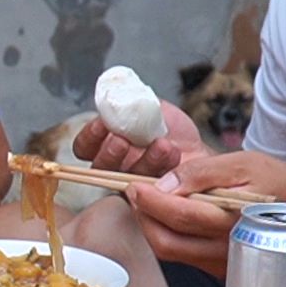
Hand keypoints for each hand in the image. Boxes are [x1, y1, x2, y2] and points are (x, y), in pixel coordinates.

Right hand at [73, 99, 208, 176]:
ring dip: (143, 160)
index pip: (85, 147)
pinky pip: (152, 188)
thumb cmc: (171, 130)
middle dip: (109, 153)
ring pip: (127, 179)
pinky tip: (174, 153)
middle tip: (122, 140)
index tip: (101, 124)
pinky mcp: (155, 195)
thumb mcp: (151, 107)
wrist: (200, 149)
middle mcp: (116, 166)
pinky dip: (164, 167)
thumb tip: (121, 91)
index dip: (89, 137)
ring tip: (162, 144)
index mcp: (108, 143)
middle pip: (100, 168)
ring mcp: (134, 183)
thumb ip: (133, 102)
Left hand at [122, 151, 285, 273]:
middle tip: (134, 191)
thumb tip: (164, 184)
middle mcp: (227, 248)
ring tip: (146, 201)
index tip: (134, 184)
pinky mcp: (219, 269)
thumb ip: (202, 173)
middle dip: (143, 217)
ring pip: (170, 253)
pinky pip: (182, 256)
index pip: (181, 216)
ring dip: (150, 226)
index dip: (151, 201)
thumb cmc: (274, 181)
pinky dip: (164, 235)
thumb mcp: (242, 163)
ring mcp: (222, 263)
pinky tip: (163, 215)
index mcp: (235, 220)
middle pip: (167, 242)